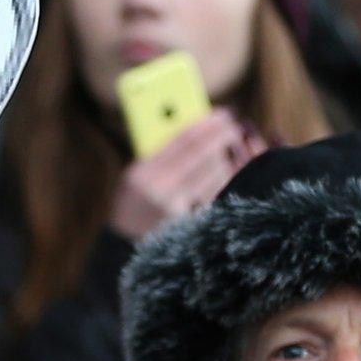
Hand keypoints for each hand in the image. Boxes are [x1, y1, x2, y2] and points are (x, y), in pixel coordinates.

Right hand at [108, 109, 264, 240]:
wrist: (124, 246)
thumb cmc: (133, 205)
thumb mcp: (135, 177)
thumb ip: (160, 156)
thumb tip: (198, 131)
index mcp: (142, 172)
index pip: (182, 140)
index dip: (206, 124)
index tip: (223, 113)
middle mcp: (158, 188)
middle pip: (200, 154)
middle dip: (222, 136)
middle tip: (236, 125)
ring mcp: (175, 206)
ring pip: (212, 174)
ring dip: (227, 158)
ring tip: (234, 146)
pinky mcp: (188, 221)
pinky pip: (213, 194)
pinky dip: (223, 179)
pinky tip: (229, 170)